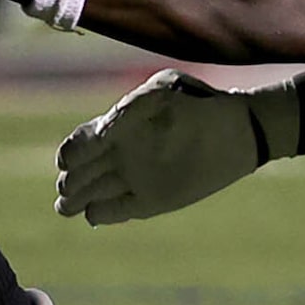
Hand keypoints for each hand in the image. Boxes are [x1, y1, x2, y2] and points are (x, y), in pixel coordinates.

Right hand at [55, 69, 298, 225]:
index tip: (68, 160)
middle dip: (68, 184)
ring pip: (93, 195)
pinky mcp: (152, 200)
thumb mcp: (164, 90)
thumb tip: (102, 131)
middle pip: (79, 174)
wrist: (238, 129)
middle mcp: (121, 155)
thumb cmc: (198, 101)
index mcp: (118, 126)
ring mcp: (135, 178)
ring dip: (77, 202)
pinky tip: (95, 213)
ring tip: (69, 206)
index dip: (69, 153)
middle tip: (66, 190)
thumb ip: (131, 107)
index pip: (79, 143)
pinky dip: (104, 214)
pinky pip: (118, 211)